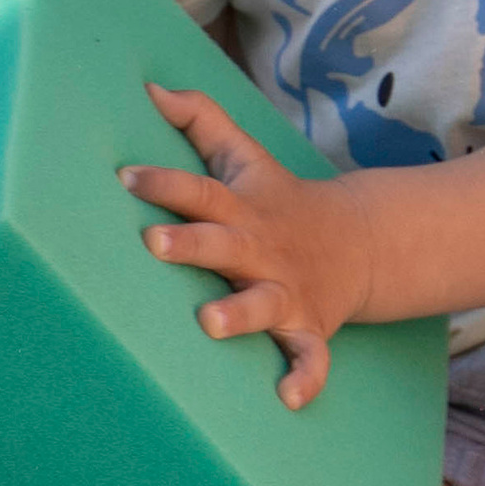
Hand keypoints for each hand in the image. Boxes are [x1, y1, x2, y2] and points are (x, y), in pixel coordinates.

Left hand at [120, 82, 373, 409]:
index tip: (126, 177)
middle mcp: (260, 250)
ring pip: (262, 304)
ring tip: (210, 323)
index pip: (199, 190)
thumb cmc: (276, 199)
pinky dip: (305, 377)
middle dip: (191, 243)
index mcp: (241, 209)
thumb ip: (200, 120)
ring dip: (238, 313)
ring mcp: (287, 290)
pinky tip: (287, 399)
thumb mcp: (243, 156)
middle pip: (222, 244)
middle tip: (153, 243)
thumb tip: (150, 86)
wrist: (358, 241)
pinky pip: (310, 357)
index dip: (163, 182)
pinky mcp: (309, 327)